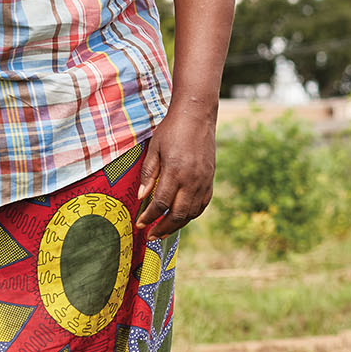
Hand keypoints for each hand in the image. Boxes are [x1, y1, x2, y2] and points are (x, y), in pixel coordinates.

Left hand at [136, 109, 215, 237]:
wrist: (197, 115)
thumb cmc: (172, 130)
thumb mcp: (154, 148)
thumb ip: (149, 174)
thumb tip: (142, 197)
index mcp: (175, 171)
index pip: (161, 203)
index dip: (149, 217)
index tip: (140, 224)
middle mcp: (192, 180)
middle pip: (178, 214)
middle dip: (163, 228)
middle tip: (151, 236)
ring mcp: (203, 181)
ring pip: (192, 213)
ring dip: (178, 225)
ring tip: (164, 230)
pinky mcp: (210, 179)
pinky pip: (203, 204)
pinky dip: (192, 214)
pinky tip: (182, 217)